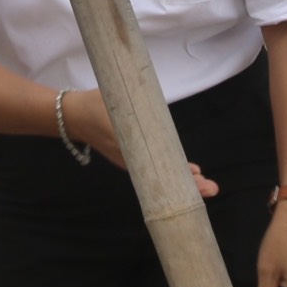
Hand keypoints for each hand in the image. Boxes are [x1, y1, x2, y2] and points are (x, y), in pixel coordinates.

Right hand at [62, 89, 217, 197]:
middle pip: (163, 177)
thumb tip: (162, 108)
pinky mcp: (128, 160)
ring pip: (159, 177)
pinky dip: (170, 173)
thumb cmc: (97, 103)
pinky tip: (187, 173)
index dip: (179, 170)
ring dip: (182, 180)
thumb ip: (140, 104)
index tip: (197, 173)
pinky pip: (152, 171)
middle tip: (212, 188)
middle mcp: (129, 159)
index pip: (159, 163)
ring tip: (205, 183)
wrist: (74, 116)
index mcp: (127, 144)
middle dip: (188, 183)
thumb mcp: (118, 99)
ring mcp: (128, 162)